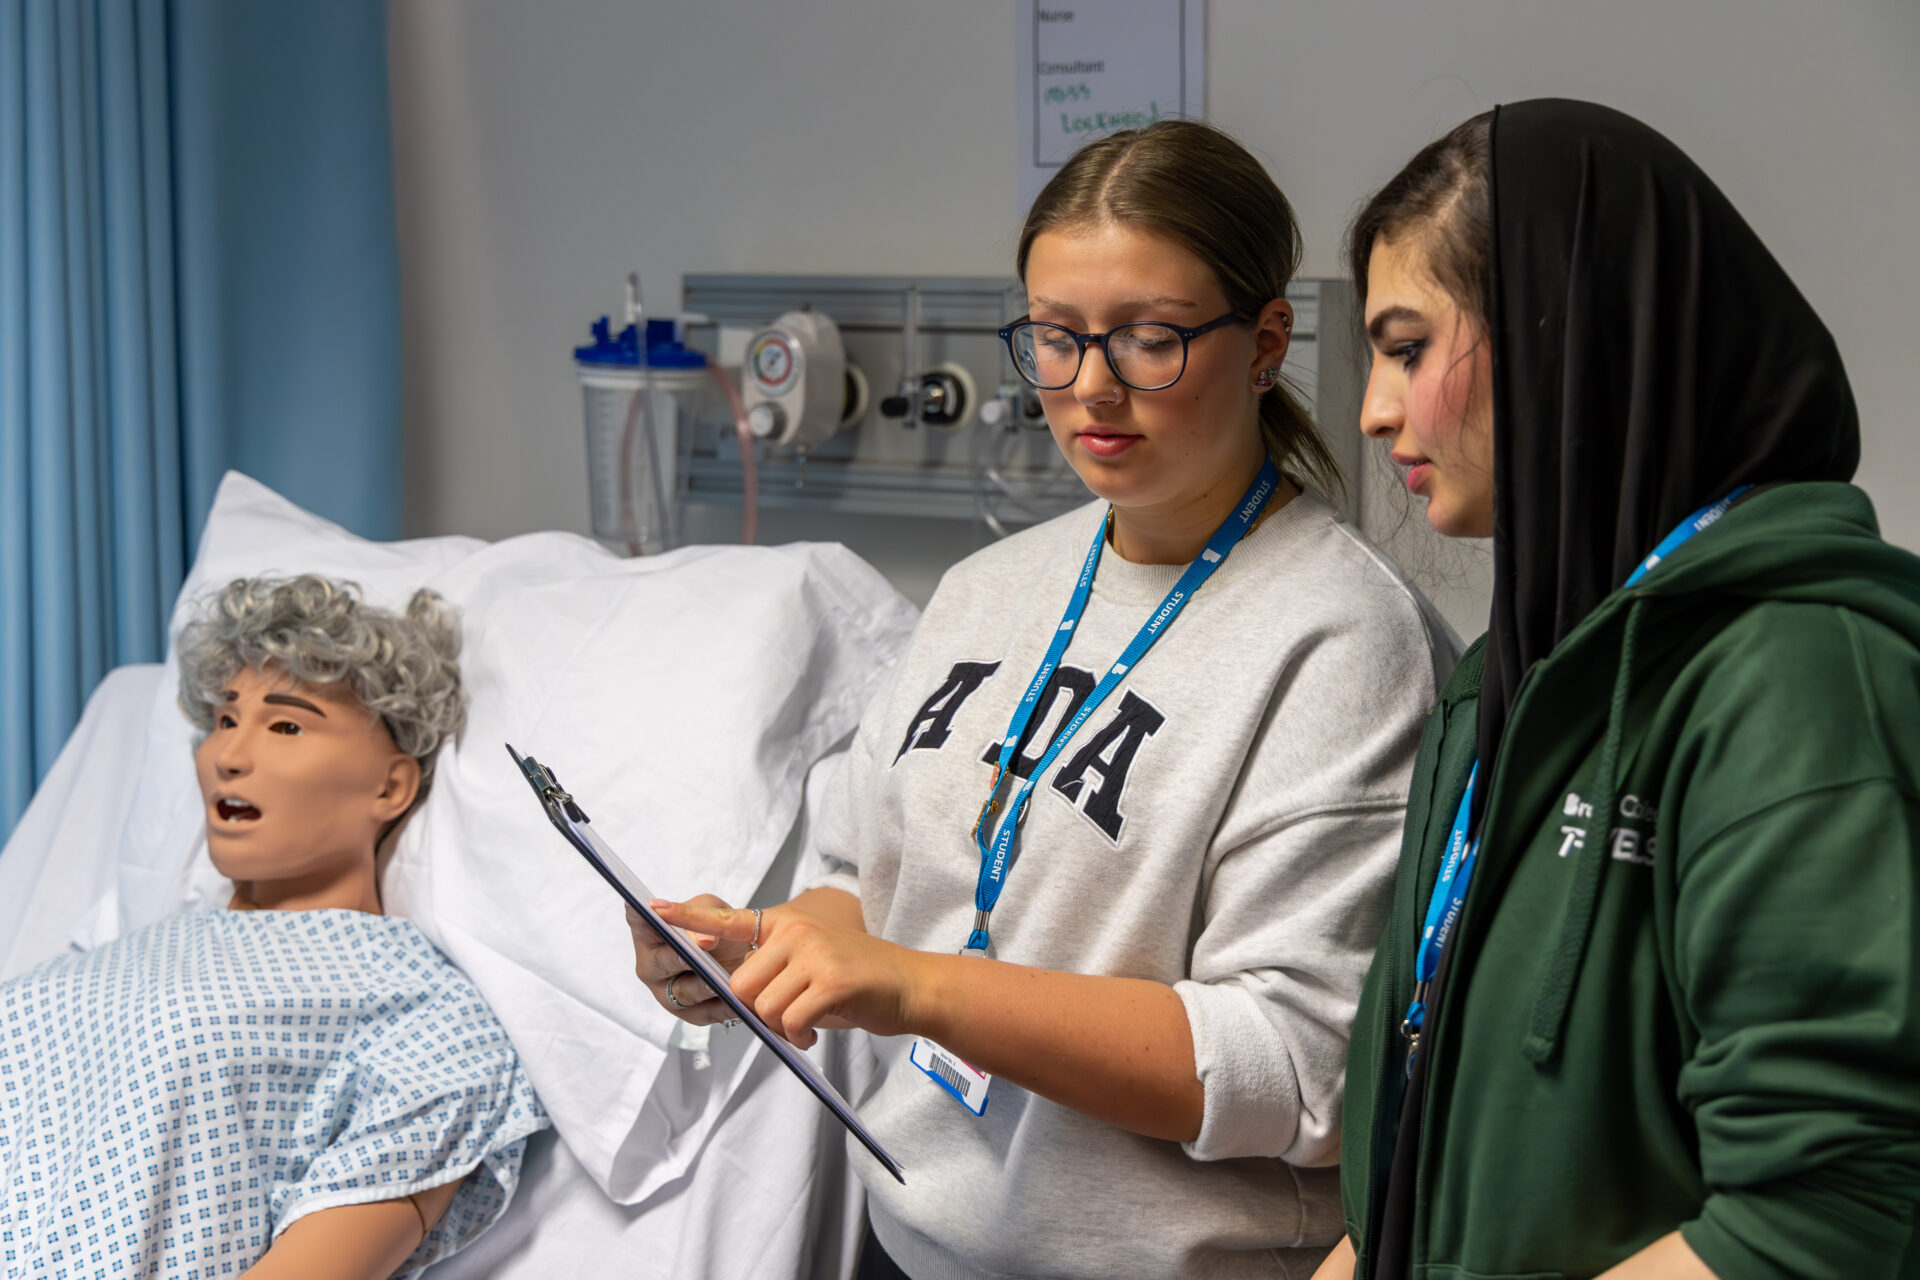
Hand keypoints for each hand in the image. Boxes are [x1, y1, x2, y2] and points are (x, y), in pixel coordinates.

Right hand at [626, 894, 744, 1025]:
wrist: (737, 954)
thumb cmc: (713, 927)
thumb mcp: (710, 908)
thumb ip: (701, 916)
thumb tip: (703, 940)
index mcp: (648, 932)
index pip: (638, 920)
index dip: (640, 915)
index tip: (645, 909)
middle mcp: (651, 966)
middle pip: (660, 963)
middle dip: (675, 958)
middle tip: (688, 954)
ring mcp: (667, 994)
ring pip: (683, 992)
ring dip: (700, 987)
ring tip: (715, 982)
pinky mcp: (691, 1015)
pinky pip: (707, 1012)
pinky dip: (723, 1006)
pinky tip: (737, 1001)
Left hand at [651, 898, 924, 1048]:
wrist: (910, 985)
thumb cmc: (856, 980)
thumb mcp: (810, 962)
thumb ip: (772, 969)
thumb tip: (732, 996)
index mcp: (786, 924)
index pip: (730, 919)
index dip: (689, 918)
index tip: (653, 909)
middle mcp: (796, 931)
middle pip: (741, 984)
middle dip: (757, 1012)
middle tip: (785, 1018)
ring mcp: (814, 953)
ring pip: (764, 1006)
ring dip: (780, 1028)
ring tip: (806, 1023)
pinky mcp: (831, 979)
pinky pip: (791, 1019)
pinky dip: (798, 1036)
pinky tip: (815, 1031)